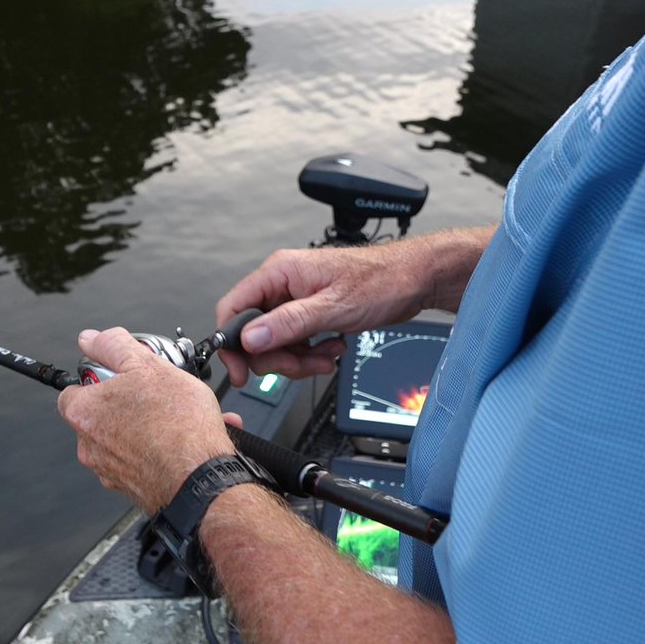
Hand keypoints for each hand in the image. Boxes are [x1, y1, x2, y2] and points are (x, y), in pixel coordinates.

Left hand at [57, 327, 237, 513]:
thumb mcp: (146, 366)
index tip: (122, 375)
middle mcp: (90, 446)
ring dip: (156, 424)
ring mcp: (111, 470)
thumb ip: (113, 347)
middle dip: (133, 401)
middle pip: (104, 413)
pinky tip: (194, 436)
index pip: (73, 389)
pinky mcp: (134, 487)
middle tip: (160, 393)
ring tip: (188, 415)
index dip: (99, 377)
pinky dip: (166, 447)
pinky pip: (147, 459)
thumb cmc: (176, 426)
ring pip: (130, 437)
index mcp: (85, 413)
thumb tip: (90, 339)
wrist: (200, 478)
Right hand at [215, 244, 430, 385]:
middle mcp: (282, 285)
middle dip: (277, 358)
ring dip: (299, 360)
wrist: (413, 280)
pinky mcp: (308, 315)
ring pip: (275, 344)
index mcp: (279, 273)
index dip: (231, 343)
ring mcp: (294, 301)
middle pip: (253, 335)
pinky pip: (294, 344)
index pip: (233, 308)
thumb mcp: (332, 307)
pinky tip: (332, 348)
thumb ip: (288, 324)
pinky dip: (310, 355)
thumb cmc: (381, 281)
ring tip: (326, 357)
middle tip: (301, 365)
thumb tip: (250, 339)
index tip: (240, 370)